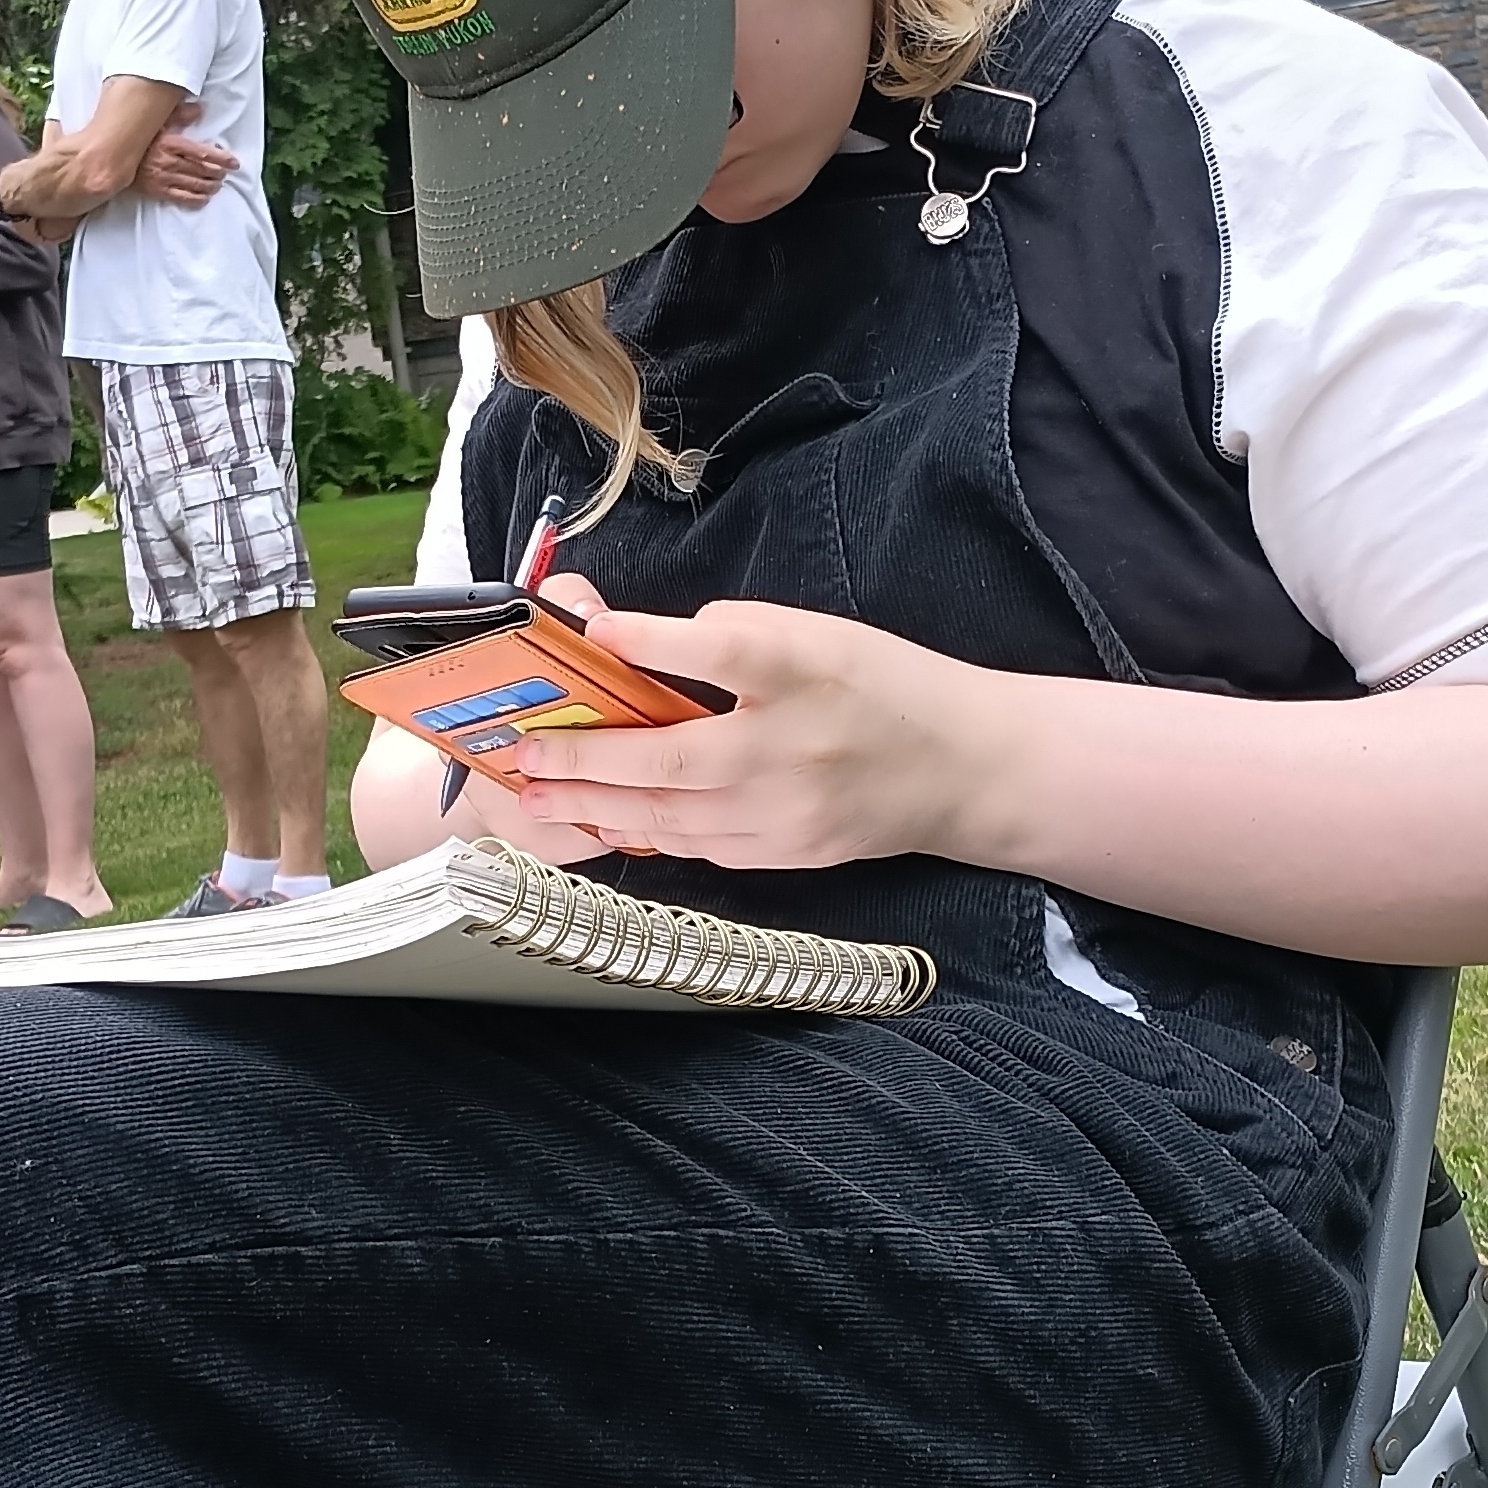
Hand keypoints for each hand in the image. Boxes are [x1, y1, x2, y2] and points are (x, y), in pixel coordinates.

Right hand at [139, 118, 236, 208]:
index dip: (222, 159)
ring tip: (218, 184)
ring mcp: (164, 178)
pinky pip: (183, 198)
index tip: (234, 162)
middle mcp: (169, 162)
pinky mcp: (158, 192)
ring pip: (196, 185)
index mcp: (170, 143)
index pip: (203, 153)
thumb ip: (178, 115)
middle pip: (202, 170)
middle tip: (225, 173)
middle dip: (218, 173)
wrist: (112, 158)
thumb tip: (199, 109)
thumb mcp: (156, 122)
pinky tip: (205, 198)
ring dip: (211, 186)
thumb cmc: (138, 139)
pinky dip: (197, 199)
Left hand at [505, 593, 983, 872]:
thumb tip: (643, 648)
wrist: (964, 769)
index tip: (594, 631)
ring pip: (670, 816)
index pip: (720, 651)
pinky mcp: (787, 855)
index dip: (650, 642)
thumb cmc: (884, 688)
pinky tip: (607, 818)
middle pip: (667, 759)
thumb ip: (732, 635)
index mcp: (804, 673)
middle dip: (581, 759)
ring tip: (540, 792)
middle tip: (523, 753)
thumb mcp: (817, 634)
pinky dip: (646, 831)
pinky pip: (699, 846)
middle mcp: (790, 750)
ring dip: (596, 805)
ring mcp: (786, 815)